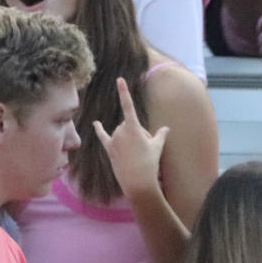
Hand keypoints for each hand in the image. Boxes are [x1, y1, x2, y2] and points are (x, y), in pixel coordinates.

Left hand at [93, 76, 168, 200]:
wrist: (138, 182)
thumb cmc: (150, 163)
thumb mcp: (157, 148)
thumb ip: (160, 135)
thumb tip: (166, 128)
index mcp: (133, 128)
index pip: (129, 106)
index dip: (124, 92)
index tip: (120, 79)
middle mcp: (120, 131)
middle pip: (129, 124)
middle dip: (137, 132)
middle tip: (144, 148)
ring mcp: (113, 139)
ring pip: (121, 132)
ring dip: (129, 138)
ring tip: (136, 154)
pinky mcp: (109, 148)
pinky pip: (103, 135)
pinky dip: (99, 129)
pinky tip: (95, 123)